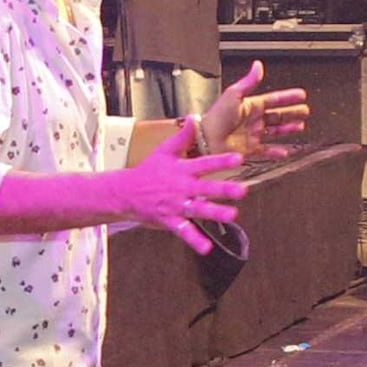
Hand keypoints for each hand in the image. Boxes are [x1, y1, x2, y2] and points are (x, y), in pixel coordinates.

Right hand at [109, 137, 251, 252]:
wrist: (125, 192)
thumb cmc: (148, 171)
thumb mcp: (164, 151)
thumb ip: (182, 137)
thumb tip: (194, 117)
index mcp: (181, 170)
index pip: (204, 163)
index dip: (221, 161)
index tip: (239, 159)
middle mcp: (180, 188)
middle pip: (205, 188)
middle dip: (223, 190)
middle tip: (242, 190)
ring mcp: (175, 205)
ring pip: (197, 210)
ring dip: (215, 213)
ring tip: (232, 216)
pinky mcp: (169, 220)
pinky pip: (183, 232)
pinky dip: (194, 240)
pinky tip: (207, 248)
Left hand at [200, 58, 307, 158]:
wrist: (205, 140)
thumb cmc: (216, 117)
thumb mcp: (234, 95)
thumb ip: (248, 81)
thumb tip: (258, 65)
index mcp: (250, 105)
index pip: (273, 99)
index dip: (287, 97)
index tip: (301, 94)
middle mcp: (252, 120)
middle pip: (277, 115)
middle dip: (292, 113)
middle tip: (305, 111)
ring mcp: (251, 135)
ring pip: (275, 131)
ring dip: (287, 129)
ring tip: (300, 126)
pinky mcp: (249, 150)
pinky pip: (266, 150)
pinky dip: (276, 151)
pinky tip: (286, 150)